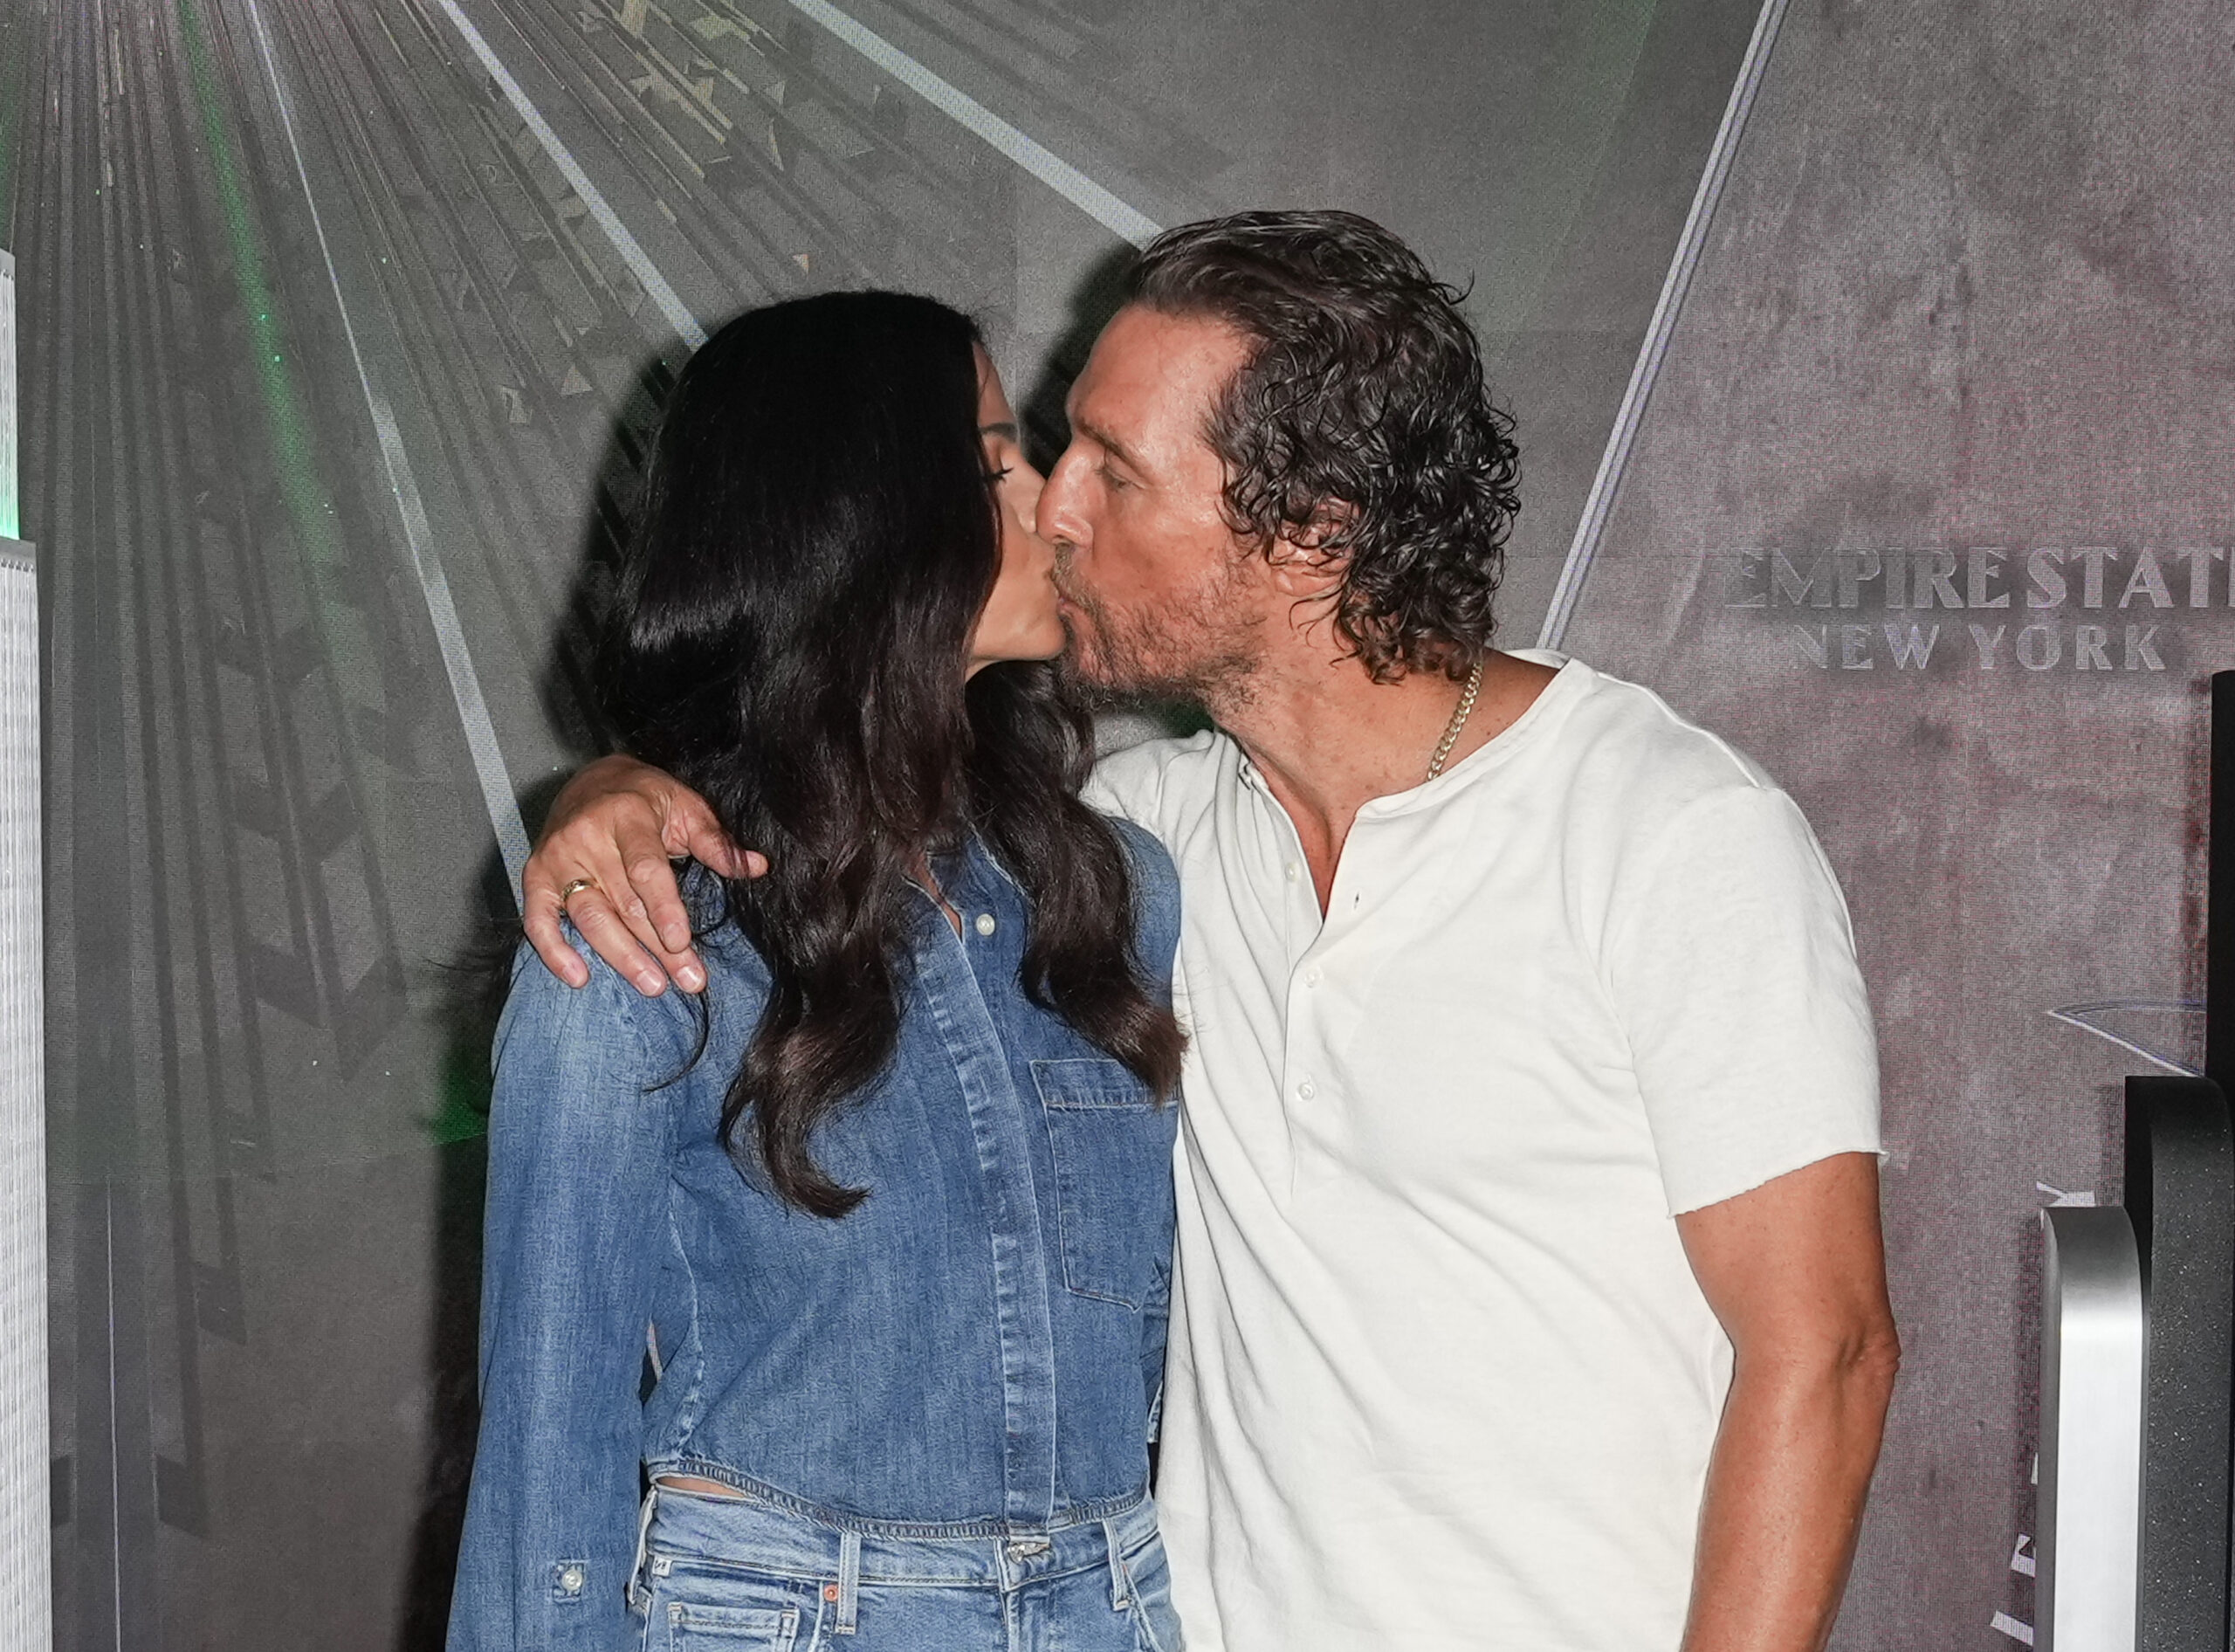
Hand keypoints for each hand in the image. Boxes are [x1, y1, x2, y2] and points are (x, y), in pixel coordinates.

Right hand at [521, 755, 764, 994]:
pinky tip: (579, 977)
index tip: (683, 943)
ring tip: (653, 985)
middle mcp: (587, 837)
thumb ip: (716, 841)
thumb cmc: (646, 796)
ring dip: (621, 956)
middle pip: (625, 903)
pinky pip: (537, 919)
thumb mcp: (686, 806)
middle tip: (689, 980)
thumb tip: (757, 868)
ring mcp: (557, 858)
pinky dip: (553, 950)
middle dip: (658, 947)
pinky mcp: (535, 875)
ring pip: (589, 917)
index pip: (646, 869)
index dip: (664, 908)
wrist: (590, 778)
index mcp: (628, 815)